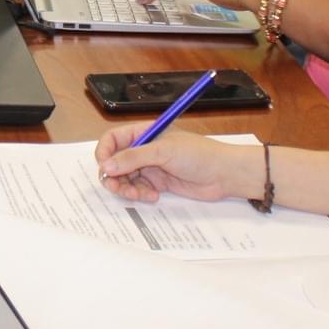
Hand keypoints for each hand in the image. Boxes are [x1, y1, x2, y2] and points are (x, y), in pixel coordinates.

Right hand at [96, 126, 258, 204]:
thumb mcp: (163, 152)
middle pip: (114, 162)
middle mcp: (144, 149)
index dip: (104, 153)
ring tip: (138, 195)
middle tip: (118, 188)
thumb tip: (105, 166)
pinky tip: (154, 196)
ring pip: (124, 179)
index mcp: (143, 132)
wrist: (224, 174)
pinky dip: (140, 195)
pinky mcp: (157, 183)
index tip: (104, 168)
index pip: (112, 139)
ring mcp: (150, 166)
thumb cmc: (199, 154)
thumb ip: (133, 158)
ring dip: (126, 188)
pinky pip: (138, 189)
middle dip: (114, 176)